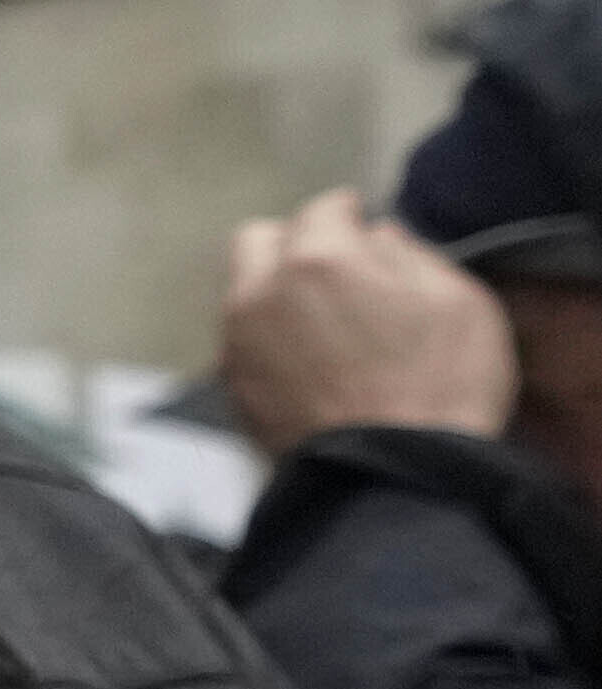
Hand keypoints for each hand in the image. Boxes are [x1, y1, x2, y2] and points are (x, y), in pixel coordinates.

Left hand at [222, 190, 515, 453]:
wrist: (396, 477)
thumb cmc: (444, 384)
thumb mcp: (458, 301)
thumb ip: (410, 254)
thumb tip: (376, 236)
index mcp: (320, 260)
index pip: (321, 211)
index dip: (346, 213)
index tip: (359, 220)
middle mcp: (261, 292)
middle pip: (258, 240)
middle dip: (293, 242)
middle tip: (332, 264)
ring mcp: (237, 342)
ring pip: (241, 290)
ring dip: (273, 289)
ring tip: (318, 313)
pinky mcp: (231, 387)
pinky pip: (239, 339)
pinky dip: (265, 334)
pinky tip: (303, 355)